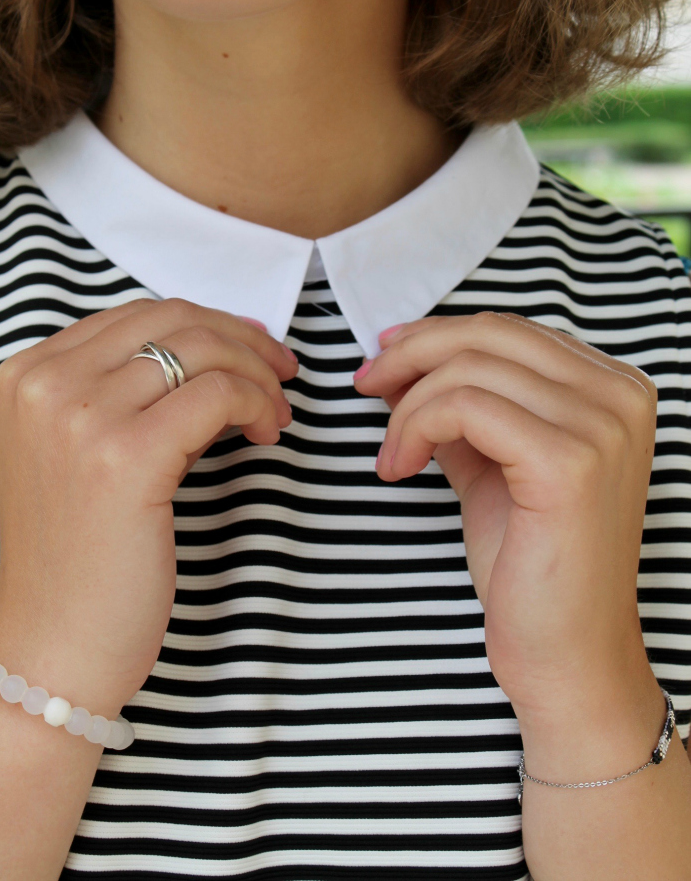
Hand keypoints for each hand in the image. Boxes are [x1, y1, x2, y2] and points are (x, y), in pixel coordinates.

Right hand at [0, 298, 297, 711]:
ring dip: (257, 372)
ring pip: (202, 350)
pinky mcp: (126, 456)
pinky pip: (219, 394)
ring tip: (276, 411)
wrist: (54, 646)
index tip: (250, 349)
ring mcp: (81, 416)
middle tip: (281, 371)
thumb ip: (121, 394)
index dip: (208, 325)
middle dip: (242, 338)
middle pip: (173, 319)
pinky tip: (267, 433)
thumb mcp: (78, 451)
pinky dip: (258, 403)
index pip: (139, 313)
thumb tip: (211, 353)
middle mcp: (47, 383)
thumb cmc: (78, 557)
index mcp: (29, 373)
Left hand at [354, 311, 657, 718]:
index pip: (509, 330)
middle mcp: (619, 396)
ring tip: (391, 454)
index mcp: (612, 388)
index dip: (436, 336)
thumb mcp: (493, 463)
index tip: (386, 358)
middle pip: (489, 334)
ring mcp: (601, 426)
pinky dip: (415, 427)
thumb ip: (464, 408)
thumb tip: (404, 362)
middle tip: (366, 384)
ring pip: (469, 368)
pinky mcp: (569, 461)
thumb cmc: (531, 567)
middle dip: (411, 353)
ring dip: (407, 405)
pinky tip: (400, 468)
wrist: (565, 654)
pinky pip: (465, 406)